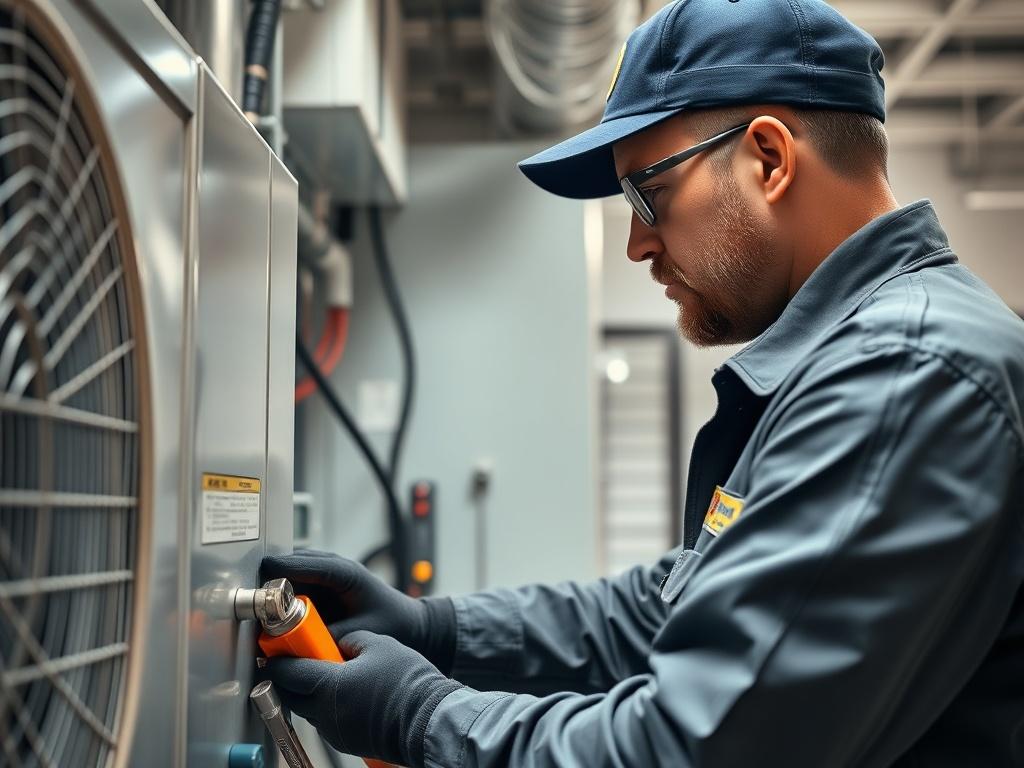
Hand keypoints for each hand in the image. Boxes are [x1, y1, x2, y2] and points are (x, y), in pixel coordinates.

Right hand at [261, 550, 455, 671]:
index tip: (259, 579)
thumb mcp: (360, 632)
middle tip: (252, 600)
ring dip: (275, 585)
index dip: (282, 571)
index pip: (307, 564)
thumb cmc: (393, 623)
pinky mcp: (323, 585)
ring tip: (258, 608)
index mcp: (346, 573)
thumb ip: (328, 638)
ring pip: (292, 571)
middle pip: (293, 564)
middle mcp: (335, 568)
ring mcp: (328, 574)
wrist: (409, 623)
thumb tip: (296, 647)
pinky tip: (273, 613)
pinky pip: (297, 584)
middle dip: (271, 579)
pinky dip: (284, 594)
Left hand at [267, 631, 463, 765]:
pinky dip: (326, 707)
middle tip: (295, 662)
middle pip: (291, 696)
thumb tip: (338, 641)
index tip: (275, 652)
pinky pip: (326, 722)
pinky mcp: (347, 741)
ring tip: (325, 676)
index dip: (278, 661)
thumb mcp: (379, 644)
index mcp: (328, 686)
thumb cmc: (408, 683)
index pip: (288, 674)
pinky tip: (345, 694)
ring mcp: (335, 731)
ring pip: (308, 710)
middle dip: (289, 679)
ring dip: (309, 694)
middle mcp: (325, 713)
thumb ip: (351, 639)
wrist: (429, 720)